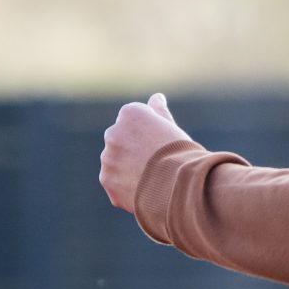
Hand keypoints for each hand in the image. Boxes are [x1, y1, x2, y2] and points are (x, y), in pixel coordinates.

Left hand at [99, 94, 193, 212]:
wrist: (179, 185)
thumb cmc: (181, 154)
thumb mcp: (172, 128)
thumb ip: (159, 112)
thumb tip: (156, 98)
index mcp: (130, 114)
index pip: (132, 121)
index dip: (148, 135)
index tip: (160, 145)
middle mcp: (113, 132)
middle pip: (120, 140)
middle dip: (132, 150)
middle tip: (155, 164)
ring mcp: (107, 157)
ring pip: (115, 162)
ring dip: (127, 169)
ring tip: (152, 180)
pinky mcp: (107, 180)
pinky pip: (114, 182)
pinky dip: (125, 187)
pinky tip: (144, 190)